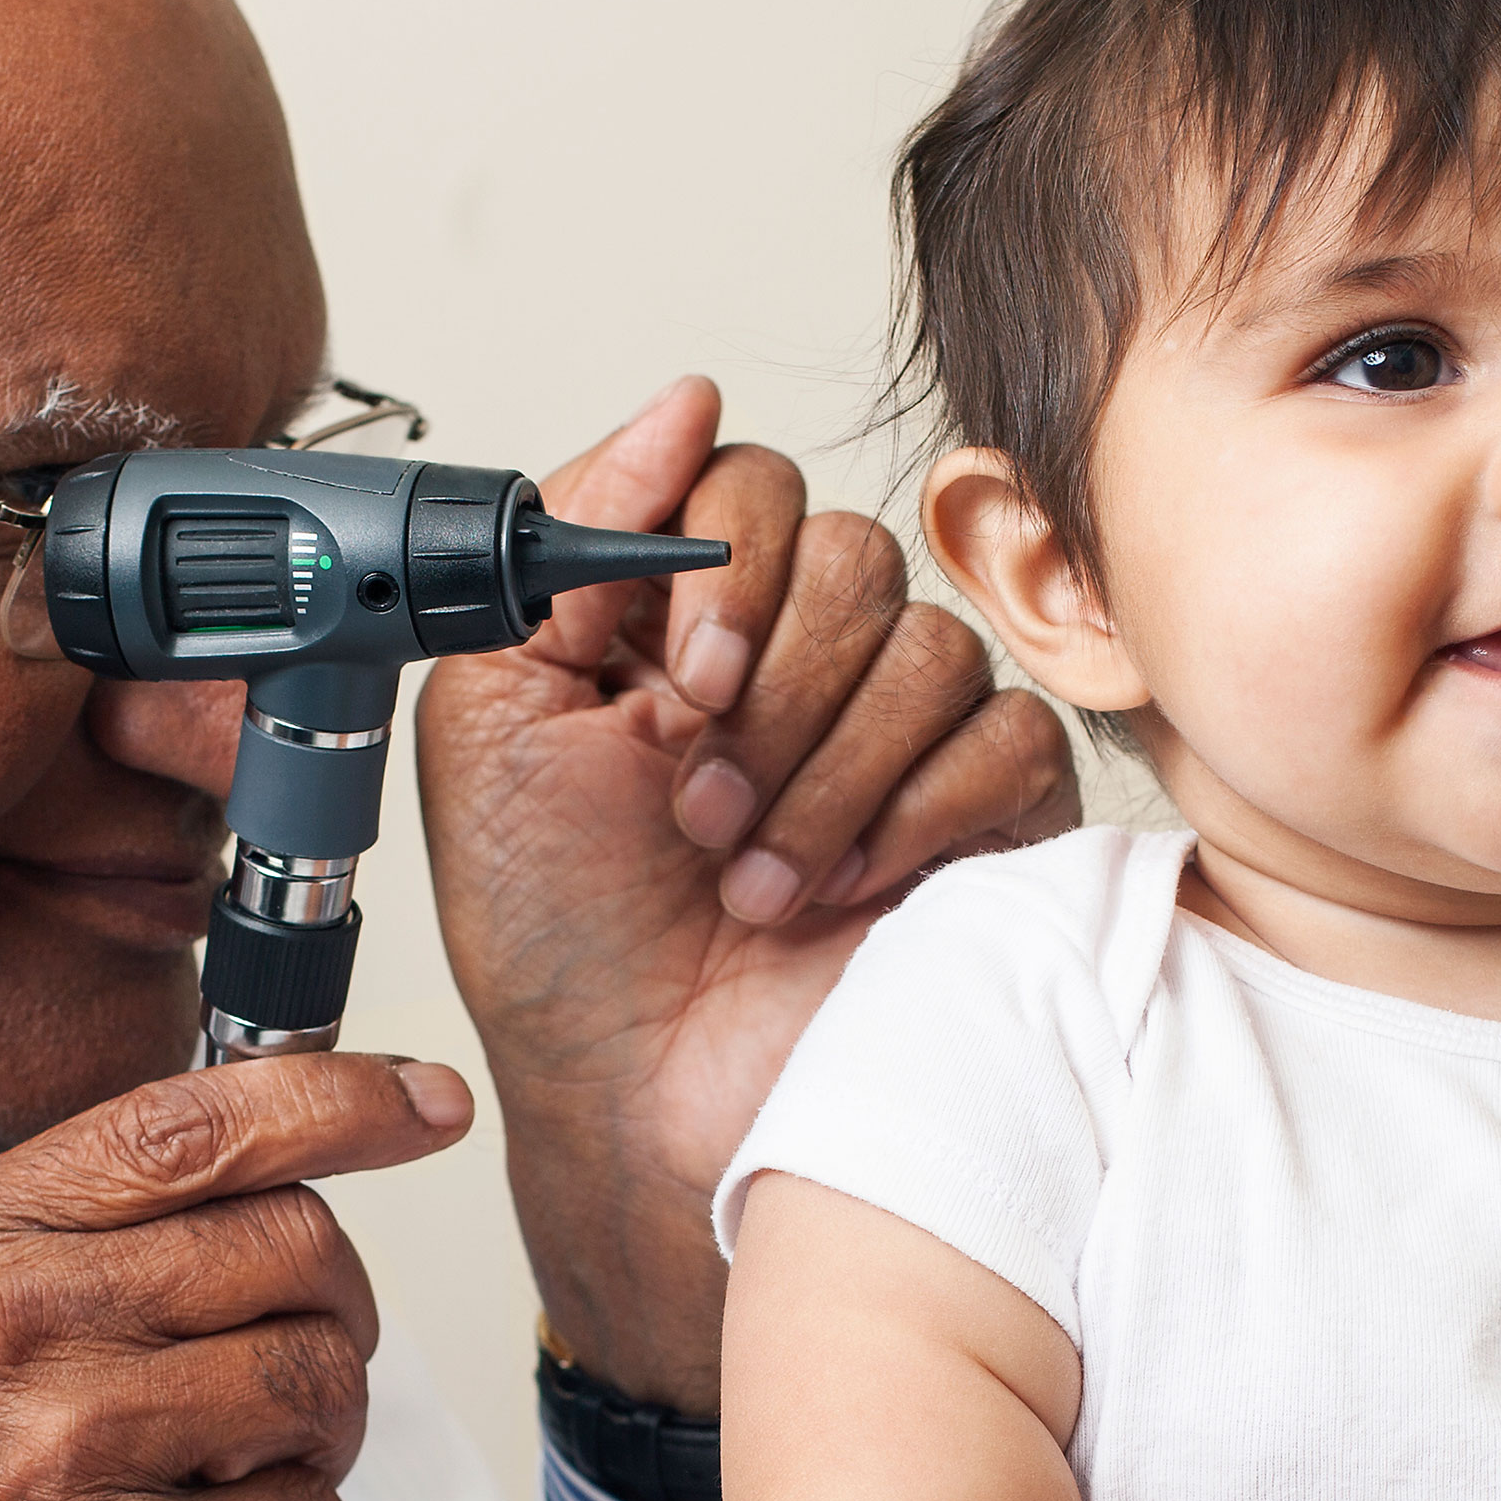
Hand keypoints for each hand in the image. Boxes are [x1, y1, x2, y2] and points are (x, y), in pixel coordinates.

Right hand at [0, 1053, 473, 1500]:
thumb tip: (202, 1217)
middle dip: (327, 1321)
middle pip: (289, 1246)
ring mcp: (73, 1448)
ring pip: (320, 1382)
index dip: (337, 1101)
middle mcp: (4, 1325)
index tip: (421, 1105)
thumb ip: (17, 1266)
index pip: (182, 1126)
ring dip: (313, 1452)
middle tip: (283, 1398)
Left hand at [416, 378, 1077, 1411]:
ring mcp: (899, 735)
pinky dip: (915, 817)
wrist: (636, 1100)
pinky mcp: (983, 818)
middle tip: (698, 810)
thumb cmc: (555, 939)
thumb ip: (568, 541)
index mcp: (682, 614)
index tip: (675, 688)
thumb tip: (685, 400)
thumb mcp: (494, 718)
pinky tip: (842, 891)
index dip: (726, 571)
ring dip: (826, 777)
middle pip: (855, 554)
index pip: (752, 484)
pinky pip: (1007, 742)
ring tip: (751, 880)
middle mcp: (799, 658)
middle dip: (770, 697)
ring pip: (931, 649)